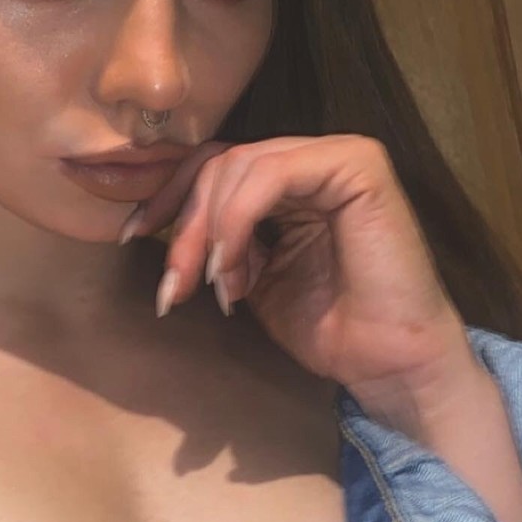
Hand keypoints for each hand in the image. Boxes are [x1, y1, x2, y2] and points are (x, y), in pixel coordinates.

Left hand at [117, 133, 474, 406]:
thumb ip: (217, 244)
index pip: (214, 165)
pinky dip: (237, 218)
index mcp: (291, 182)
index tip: (133, 238)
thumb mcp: (252, 279)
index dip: (169, 199)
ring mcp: (338, 156)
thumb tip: (152, 229)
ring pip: (238, 165)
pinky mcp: (358, 166)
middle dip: (183, 225)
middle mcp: (314, 160)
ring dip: (209, 230)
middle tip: (173, 287)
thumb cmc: (330, 329)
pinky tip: (231, 266)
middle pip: (219, 164)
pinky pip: (272, 173)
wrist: (388, 365)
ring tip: (216, 288)